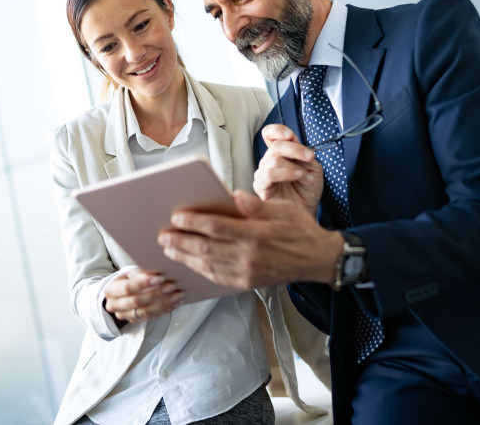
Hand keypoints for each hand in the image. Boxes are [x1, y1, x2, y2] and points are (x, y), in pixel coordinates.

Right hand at [101, 268, 183, 324]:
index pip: (127, 288)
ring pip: (145, 312)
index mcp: (111, 290)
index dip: (144, 283)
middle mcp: (114, 305)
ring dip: (163, 303)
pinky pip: (151, 317)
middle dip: (156, 294)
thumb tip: (159, 272)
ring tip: (177, 295)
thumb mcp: (131, 273)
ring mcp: (124, 315)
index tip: (160, 278)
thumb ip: (141, 273)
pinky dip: (165, 309)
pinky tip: (176, 302)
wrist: (121, 293)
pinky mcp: (135, 321)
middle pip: (136, 301)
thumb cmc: (128, 279)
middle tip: (172, 286)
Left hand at [158, 190, 343, 288]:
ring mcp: (247, 272)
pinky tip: (189, 263)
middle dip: (180, 242)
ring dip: (185, 257)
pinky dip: (200, 270)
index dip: (193, 222)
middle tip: (163, 235)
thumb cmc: (299, 230)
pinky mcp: (247, 282)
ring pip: (207, 265)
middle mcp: (249, 256)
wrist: (317, 259)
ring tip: (169, 249)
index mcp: (257, 234)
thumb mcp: (281, 209)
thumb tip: (232, 197)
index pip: (216, 227)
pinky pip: (217, 277)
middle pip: (206, 249)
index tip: (176, 216)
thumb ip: (254, 205)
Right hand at [253, 124, 322, 215]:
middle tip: (309, 157)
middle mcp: (269, 161)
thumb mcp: (312, 167)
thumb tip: (296, 144)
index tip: (290, 135)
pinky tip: (299, 177)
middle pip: (275, 145)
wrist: (308, 211)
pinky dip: (287, 173)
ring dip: (294, 166)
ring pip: (273, 159)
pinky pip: (268, 175)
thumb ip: (303, 153)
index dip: (277, 130)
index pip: (270, 134)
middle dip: (295, 149)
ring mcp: (263, 174)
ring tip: (306, 176)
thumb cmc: (308, 190)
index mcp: (280, 153)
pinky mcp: (261, 187)